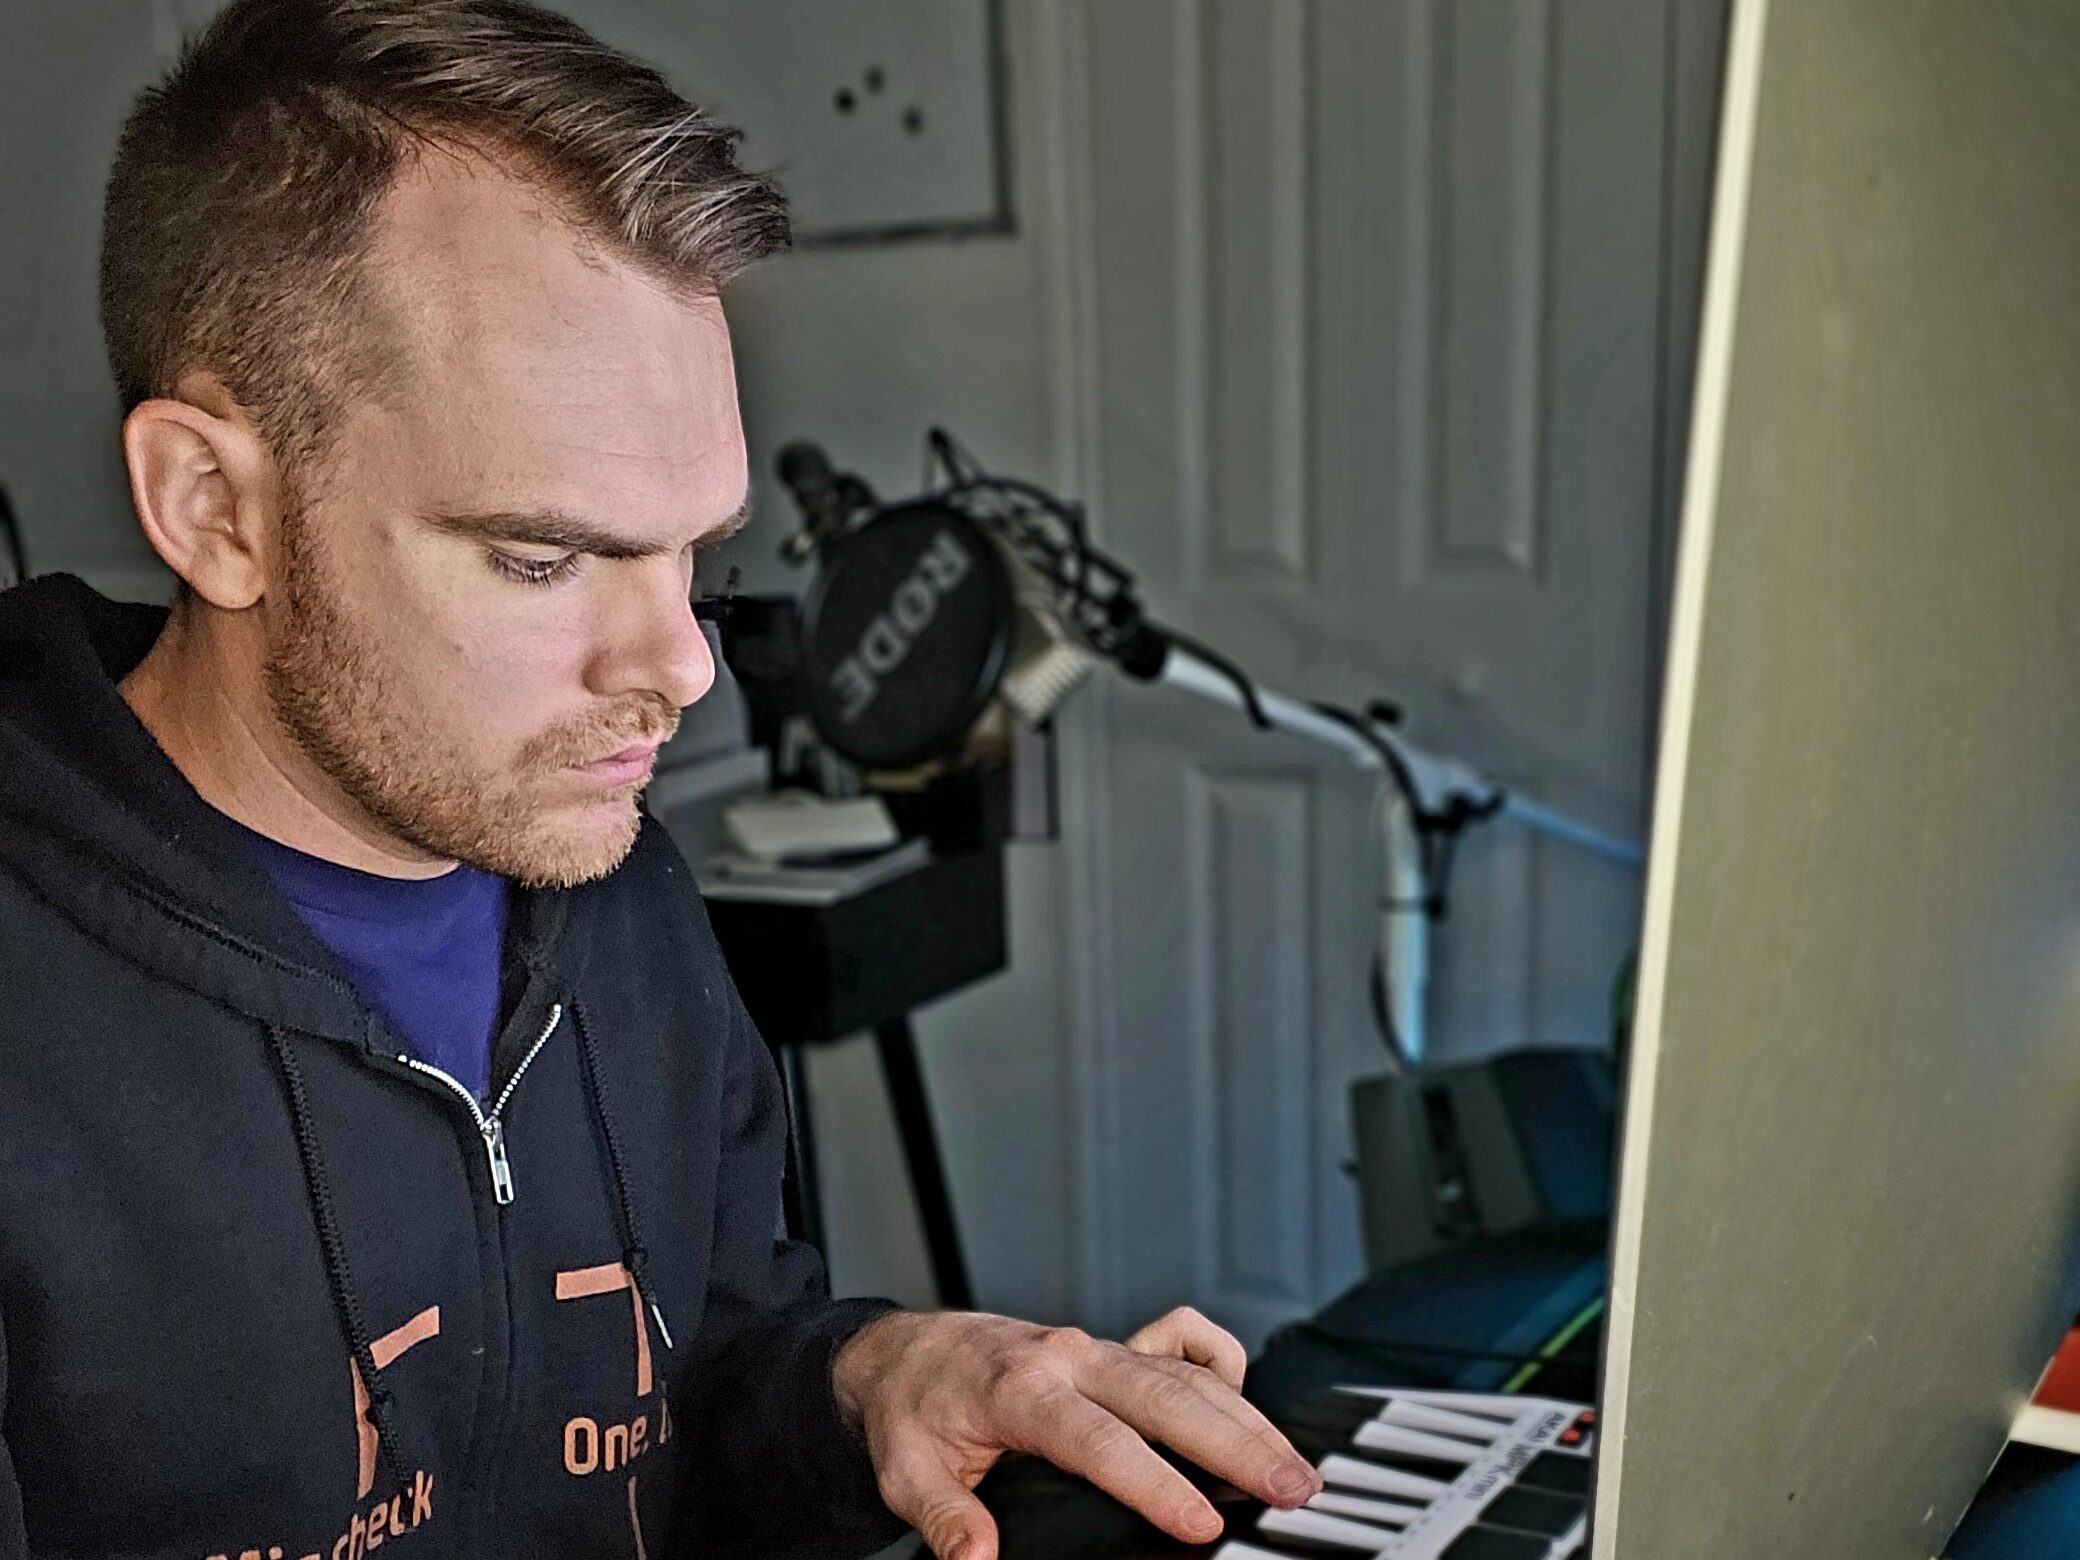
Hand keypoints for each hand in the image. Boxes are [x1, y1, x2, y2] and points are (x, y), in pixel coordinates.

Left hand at [832, 1305, 1321, 1559]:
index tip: (1201, 1522)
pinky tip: (1245, 1405)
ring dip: (1246, 1417)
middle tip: (1290, 1488)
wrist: (908, 1350)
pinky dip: (1219, 1364)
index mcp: (1020, 1390)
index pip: (1100, 1440)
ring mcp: (1097, 1347)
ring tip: (1294, 1467)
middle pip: (1167, 1397)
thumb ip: (945, 1516)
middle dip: (1235, 1444)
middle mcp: (1069, 1358)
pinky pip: (1180, 1341)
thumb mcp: (908, 1470)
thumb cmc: (914, 1410)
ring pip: (1186, 1374)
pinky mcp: (1113, 1346)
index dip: (1154, 1483)